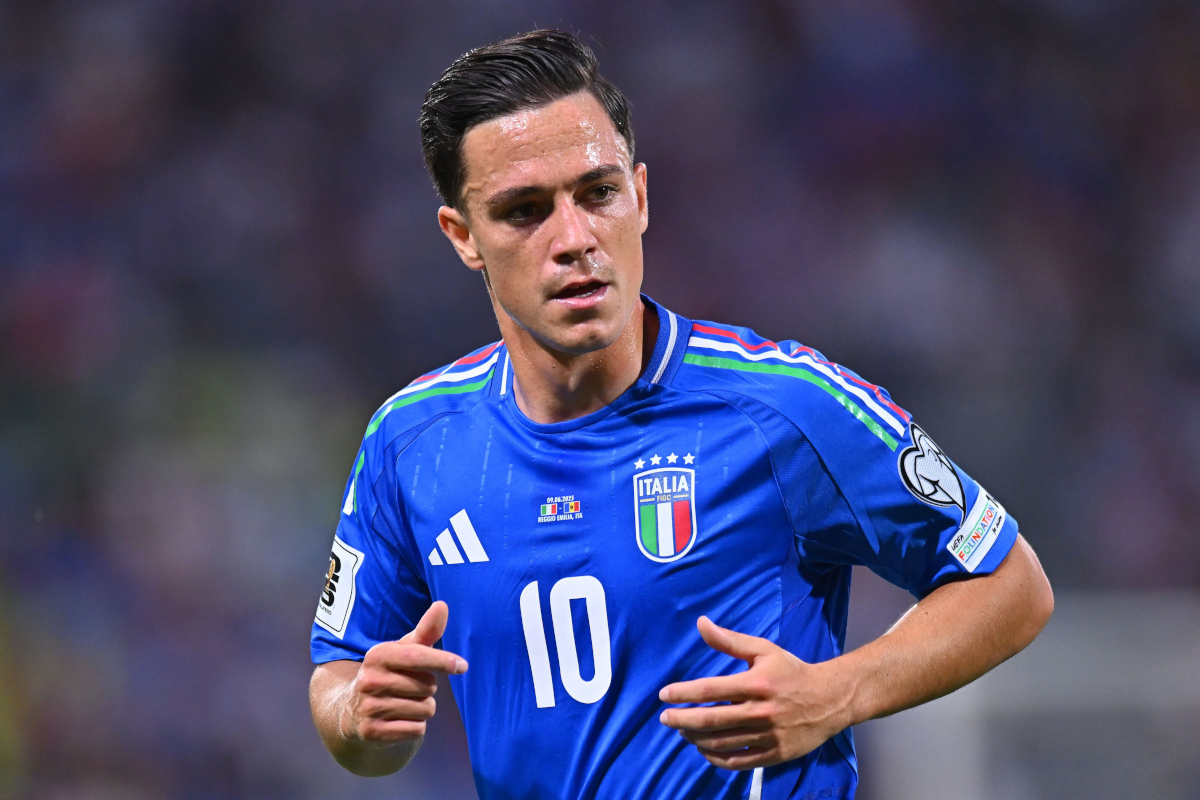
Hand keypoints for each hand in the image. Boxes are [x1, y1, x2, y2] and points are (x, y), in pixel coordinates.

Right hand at [340, 601, 467, 747]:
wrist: (352, 711)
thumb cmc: (389, 674)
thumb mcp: (404, 651)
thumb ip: (426, 631)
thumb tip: (443, 605)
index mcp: (378, 655)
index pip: (417, 656)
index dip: (443, 661)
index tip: (462, 666)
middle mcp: (370, 680)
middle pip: (428, 686)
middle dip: (427, 688)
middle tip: (409, 688)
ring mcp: (369, 707)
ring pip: (425, 709)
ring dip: (423, 708)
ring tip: (403, 704)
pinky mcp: (372, 732)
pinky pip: (417, 730)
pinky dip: (415, 727)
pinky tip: (398, 721)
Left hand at [658, 616, 853, 770]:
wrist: (830, 700)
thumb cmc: (791, 672)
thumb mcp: (763, 650)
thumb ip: (729, 640)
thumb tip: (700, 623)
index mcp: (756, 683)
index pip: (710, 689)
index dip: (683, 693)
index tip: (664, 694)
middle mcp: (760, 712)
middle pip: (710, 719)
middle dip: (681, 719)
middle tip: (664, 718)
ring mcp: (768, 736)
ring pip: (721, 742)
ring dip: (695, 738)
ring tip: (682, 730)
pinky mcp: (774, 755)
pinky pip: (738, 761)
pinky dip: (716, 758)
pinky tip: (704, 749)